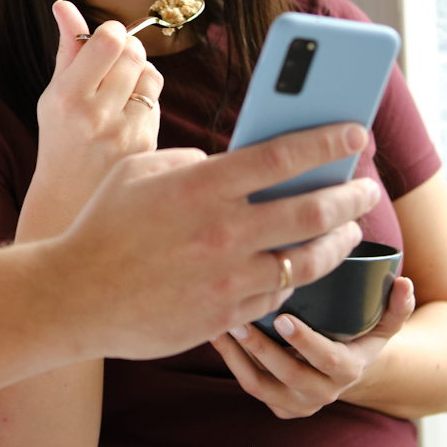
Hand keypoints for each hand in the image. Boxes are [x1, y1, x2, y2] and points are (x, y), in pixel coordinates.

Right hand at [18, 1, 162, 240]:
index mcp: (67, 97)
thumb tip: (63, 5)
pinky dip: (146, 101)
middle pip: (134, 54)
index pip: (108, 40)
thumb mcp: (55, 94)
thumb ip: (67, 49)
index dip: (113, 33)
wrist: (69, 198)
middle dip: (129, 50)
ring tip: (122, 90)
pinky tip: (128, 117)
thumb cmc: (60, 138)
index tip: (107, 40)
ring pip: (151, 76)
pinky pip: (157, 102)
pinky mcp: (146, 146)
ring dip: (140, 74)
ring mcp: (124, 133)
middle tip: (117, 61)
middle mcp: (95, 115)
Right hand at [46, 125, 382, 360]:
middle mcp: (224, 230)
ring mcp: (228, 277)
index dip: (327, 142)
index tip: (355, 131)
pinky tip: (304, 264)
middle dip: (352, 195)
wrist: (76, 296)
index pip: (283, 156)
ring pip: (307, 258)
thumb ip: (192, 162)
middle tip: (369, 188)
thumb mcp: (141, 172)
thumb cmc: (104, 226)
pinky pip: (278, 293)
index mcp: (202, 185)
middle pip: (312, 209)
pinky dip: (297, 276)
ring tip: (351, 230)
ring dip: (339, 241)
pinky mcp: (225, 314)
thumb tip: (230, 164)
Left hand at [210, 277, 415, 417]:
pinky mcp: (277, 406)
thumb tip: (404, 282)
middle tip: (238, 320)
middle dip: (261, 349)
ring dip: (236, 357)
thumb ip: (396, 306)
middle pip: (288, 376)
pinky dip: (231, 362)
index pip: (329, 361)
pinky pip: (250, 387)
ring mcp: (297, 404)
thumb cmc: (361, 337)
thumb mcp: (384, 325)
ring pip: (260, 386)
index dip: (306, 343)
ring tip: (220, 326)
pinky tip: (217, 335)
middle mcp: (323, 393)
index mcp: (348, 371)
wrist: (348, 373)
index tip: (283, 318)